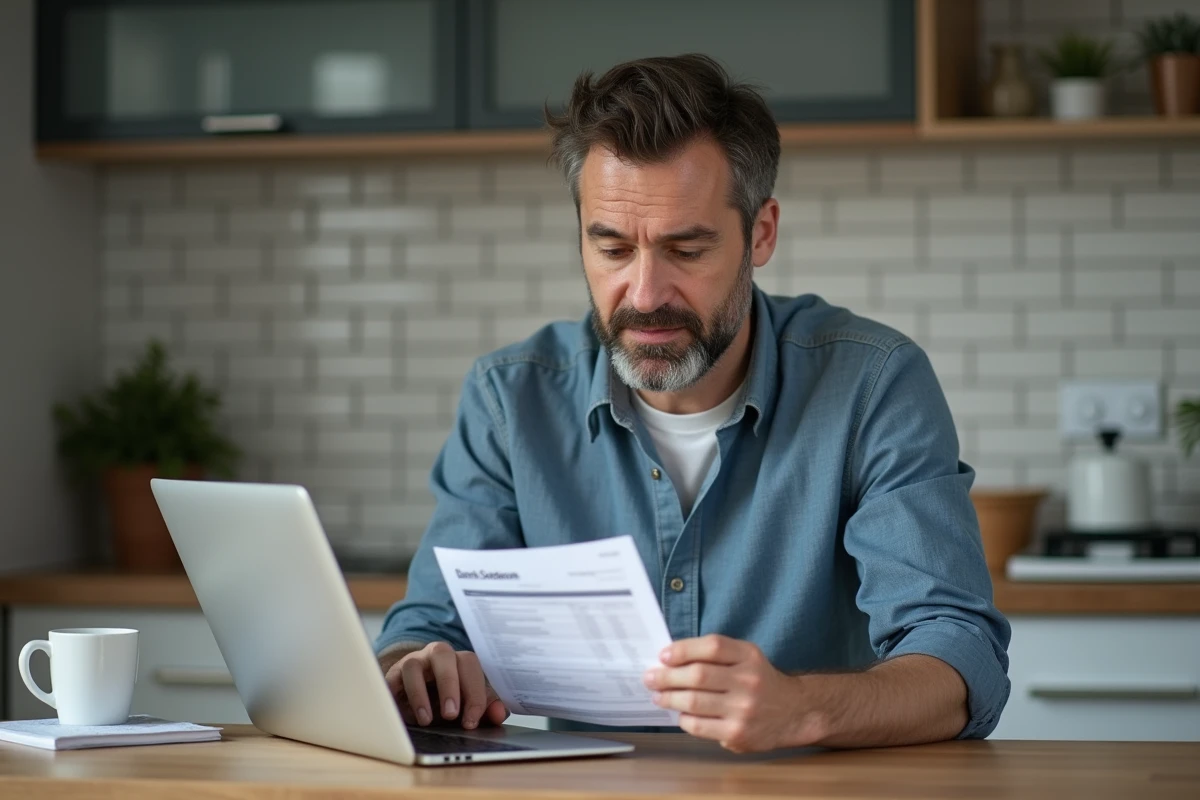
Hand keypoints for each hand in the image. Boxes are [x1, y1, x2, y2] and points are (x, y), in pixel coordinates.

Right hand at [384, 641, 508, 729]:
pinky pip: (389, 680)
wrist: (414, 699)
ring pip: (414, 665)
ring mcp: (412, 663)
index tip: (471, 721)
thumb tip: (500, 714)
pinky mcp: (392, 676)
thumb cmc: (444, 702)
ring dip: (420, 694)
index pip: (470, 666)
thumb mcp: (466, 708)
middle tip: (451, 715)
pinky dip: (393, 696)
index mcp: (459, 661)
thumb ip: (485, 711)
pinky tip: (398, 714)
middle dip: (449, 685)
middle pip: (444, 655)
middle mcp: (436, 656)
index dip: (473, 693)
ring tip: (426, 720)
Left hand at [643, 634, 808, 752]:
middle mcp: (748, 681)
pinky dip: (684, 719)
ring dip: (669, 698)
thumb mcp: (746, 657)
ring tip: (658, 696)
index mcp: (749, 656)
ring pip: (694, 702)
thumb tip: (670, 659)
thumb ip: (716, 655)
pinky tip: (680, 714)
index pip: (712, 647)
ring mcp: (743, 709)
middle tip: (650, 678)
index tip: (663, 655)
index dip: (683, 649)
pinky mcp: (738, 733)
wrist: (793, 712)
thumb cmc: (759, 681)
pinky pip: (700, 725)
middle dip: (667, 676)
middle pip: (698, 675)